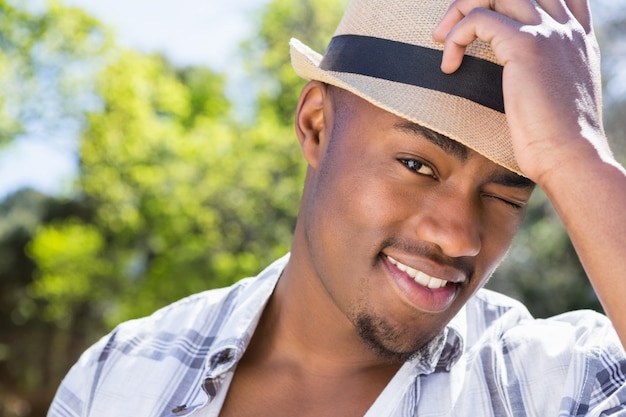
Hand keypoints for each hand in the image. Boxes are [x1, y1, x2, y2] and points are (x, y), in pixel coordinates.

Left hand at [433, 0, 610, 183]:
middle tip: (449, 31)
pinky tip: (449, 66)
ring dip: (459, 13)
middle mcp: (565, 27)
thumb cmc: (557, 141)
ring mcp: (548, 32)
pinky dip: (455, 37)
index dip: (509, 2)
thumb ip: (544, 75)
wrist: (570, 157)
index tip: (481, 26)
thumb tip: (516, 80)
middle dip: (476, 2)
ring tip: (441, 41)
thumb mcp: (557, 97)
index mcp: (576, 37)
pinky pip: (478, 19)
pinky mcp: (526, 46)